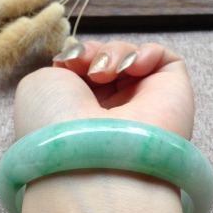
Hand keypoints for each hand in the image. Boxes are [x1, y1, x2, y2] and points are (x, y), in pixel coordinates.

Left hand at [14, 41, 193, 139]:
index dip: (78, 58)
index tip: (65, 62)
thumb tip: (78, 61)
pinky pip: (166, 60)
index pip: (88, 74)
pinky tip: (131, 67)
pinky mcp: (173, 98)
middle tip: (84, 64)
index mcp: (83, 116)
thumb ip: (61, 67)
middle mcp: (115, 113)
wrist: (93, 159)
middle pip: (112, 64)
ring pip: (135, 59)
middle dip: (95, 54)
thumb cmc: (56, 128)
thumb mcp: (39, 87)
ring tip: (103, 71)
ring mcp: (145, 107)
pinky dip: (146, 53)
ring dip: (115, 53)